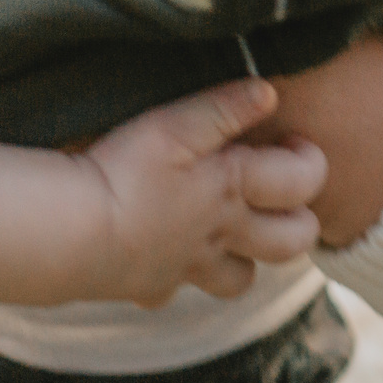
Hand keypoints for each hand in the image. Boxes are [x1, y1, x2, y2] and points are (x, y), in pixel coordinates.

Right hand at [80, 80, 326, 305]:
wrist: (70, 234)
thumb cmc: (125, 172)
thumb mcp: (174, 125)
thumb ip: (224, 108)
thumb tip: (269, 91)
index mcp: (234, 189)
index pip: (304, 182)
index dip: (311, 161)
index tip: (293, 142)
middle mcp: (222, 235)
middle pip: (291, 245)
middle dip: (298, 222)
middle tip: (278, 194)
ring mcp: (187, 267)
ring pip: (240, 280)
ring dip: (246, 259)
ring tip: (229, 231)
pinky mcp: (149, 287)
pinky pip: (171, 291)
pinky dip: (173, 276)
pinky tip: (156, 253)